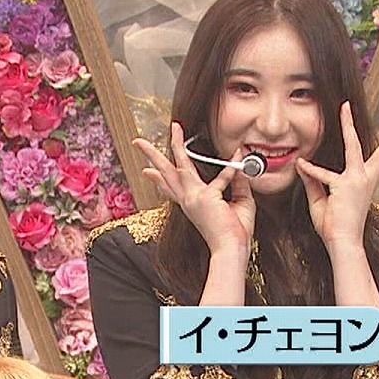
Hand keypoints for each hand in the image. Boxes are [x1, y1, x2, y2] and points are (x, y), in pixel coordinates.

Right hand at [138, 122, 254, 255]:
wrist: (233, 249)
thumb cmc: (235, 232)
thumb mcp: (239, 202)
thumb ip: (238, 184)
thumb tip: (239, 165)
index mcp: (191, 203)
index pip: (170, 188)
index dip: (157, 178)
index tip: (146, 171)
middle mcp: (188, 199)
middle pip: (165, 173)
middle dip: (151, 155)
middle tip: (138, 142)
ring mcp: (194, 197)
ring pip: (179, 165)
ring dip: (176, 144)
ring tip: (173, 128)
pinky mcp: (205, 197)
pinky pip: (223, 175)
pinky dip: (232, 166)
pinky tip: (238, 151)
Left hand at [295, 102, 378, 253]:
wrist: (342, 243)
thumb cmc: (336, 227)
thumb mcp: (323, 200)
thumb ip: (315, 182)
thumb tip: (304, 165)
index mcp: (367, 183)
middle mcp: (367, 179)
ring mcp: (358, 180)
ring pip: (355, 145)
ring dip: (348, 125)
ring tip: (346, 107)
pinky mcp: (344, 184)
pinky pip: (322, 174)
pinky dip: (310, 170)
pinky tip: (301, 163)